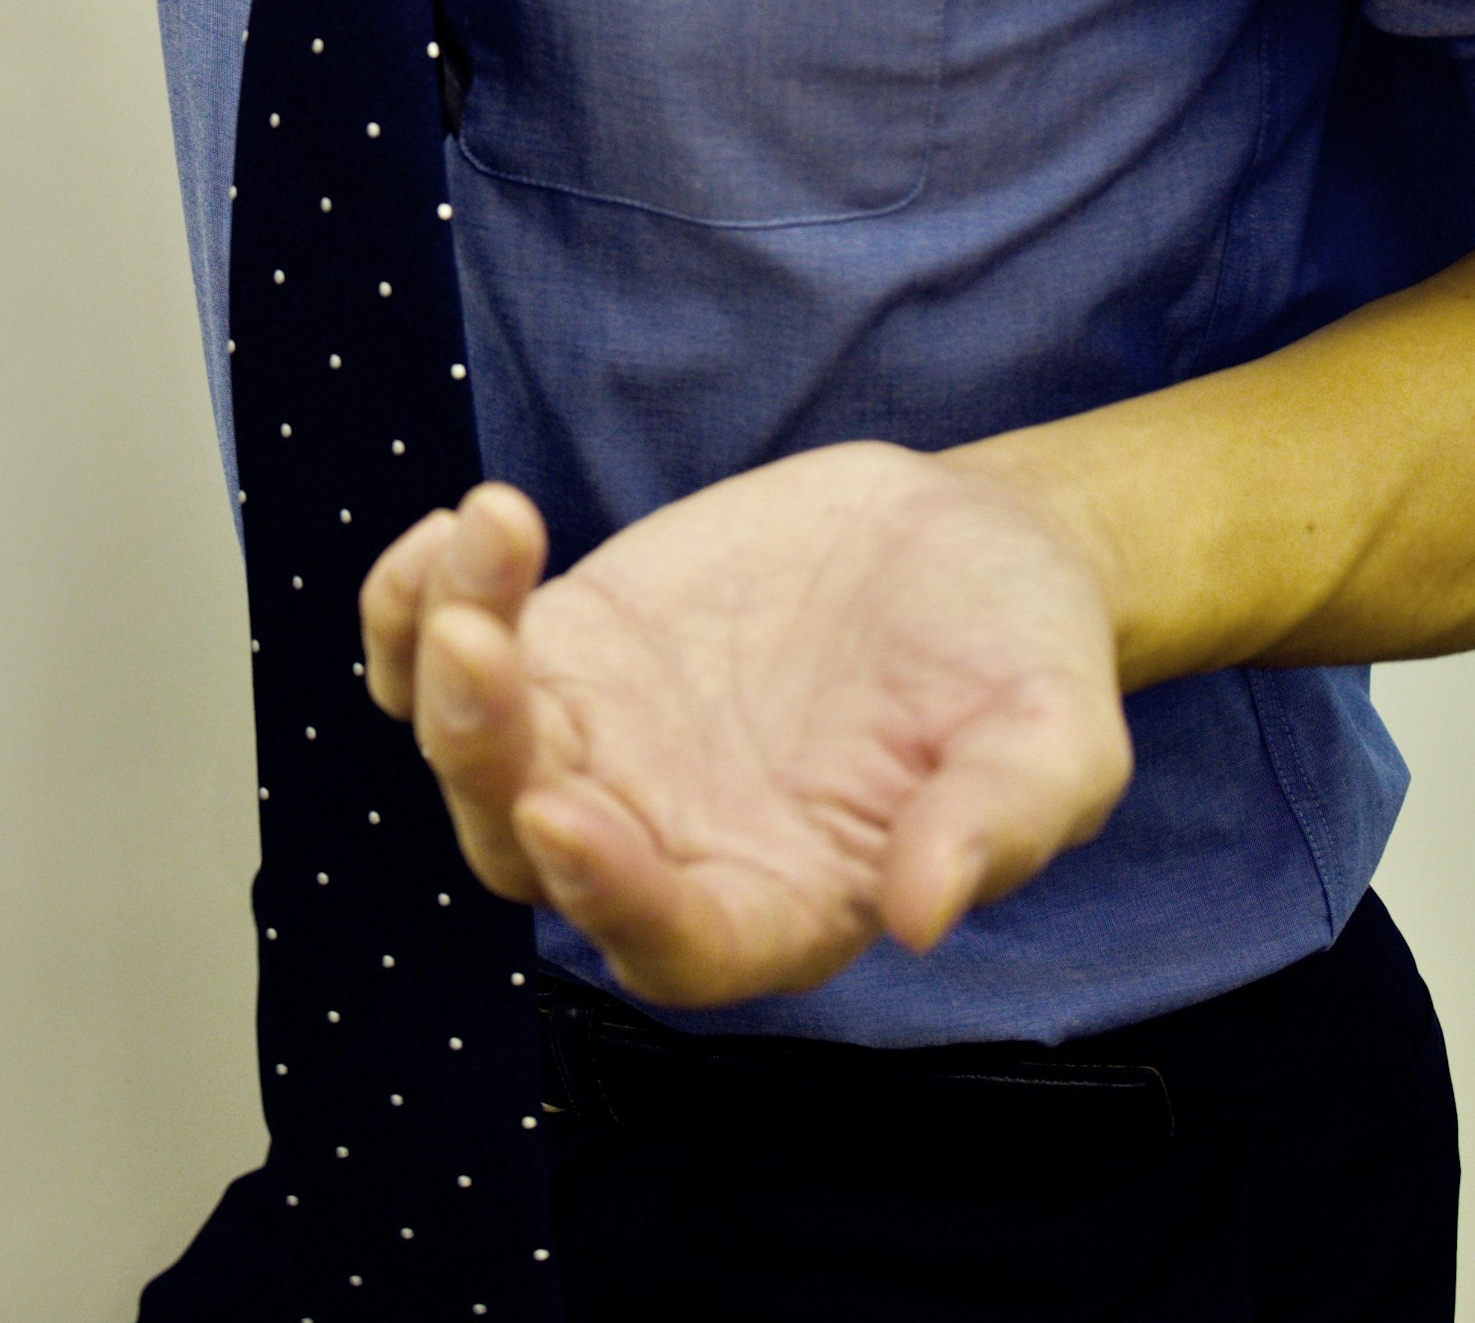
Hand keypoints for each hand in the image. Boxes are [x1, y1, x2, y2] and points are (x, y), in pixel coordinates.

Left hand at [359, 451, 1133, 1011]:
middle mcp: (664, 848)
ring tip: (478, 543)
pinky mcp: (570, 651)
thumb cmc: (1023, 663)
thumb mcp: (1056, 743)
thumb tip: (926, 912)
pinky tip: (457, 531)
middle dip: (486, 758)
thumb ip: (997, 825)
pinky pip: (450, 653)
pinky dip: (418, 607)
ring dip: (443, 665)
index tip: (568, 817)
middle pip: (525, 851)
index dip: (613, 897)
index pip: (670, 943)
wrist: (972, 551)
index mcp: (779, 906)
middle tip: (482, 646)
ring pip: (467, 750)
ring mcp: (599, 749)